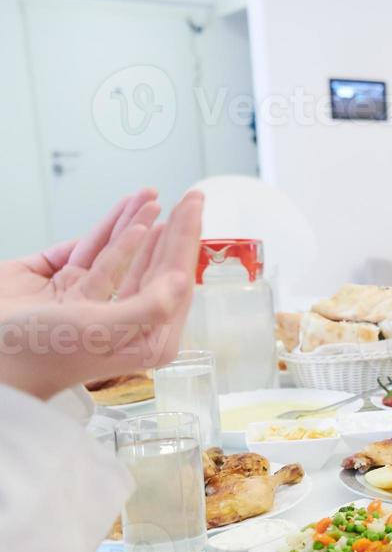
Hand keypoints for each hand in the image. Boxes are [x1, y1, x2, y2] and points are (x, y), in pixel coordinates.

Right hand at [0, 192, 203, 401]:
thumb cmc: (36, 354)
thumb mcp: (98, 331)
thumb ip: (145, 309)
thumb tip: (182, 282)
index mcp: (142, 338)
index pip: (175, 280)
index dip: (187, 240)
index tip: (196, 207)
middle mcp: (122, 319)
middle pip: (157, 266)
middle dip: (174, 229)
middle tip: (192, 197)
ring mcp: (91, 299)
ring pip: (125, 254)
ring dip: (140, 223)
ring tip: (155, 198)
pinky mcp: (61, 284)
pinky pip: (92, 251)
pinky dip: (109, 231)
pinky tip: (130, 216)